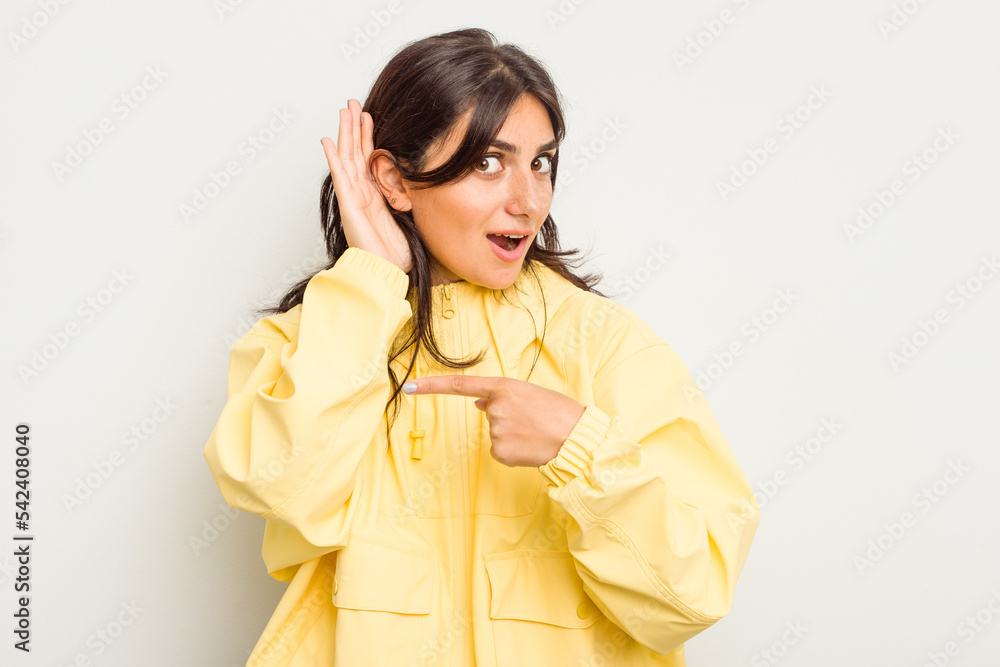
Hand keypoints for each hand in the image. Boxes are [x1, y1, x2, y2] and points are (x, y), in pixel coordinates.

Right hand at [320, 99, 411, 272]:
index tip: (369, 115)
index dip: (368, 136)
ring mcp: (353, 197)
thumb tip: (422, 177)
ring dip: (345, 133)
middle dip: (354, 126)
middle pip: (355, 152)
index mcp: (375, 194)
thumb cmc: (396, 251)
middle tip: (352, 102)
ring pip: (347, 157)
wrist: (386, 270)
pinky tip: (327, 141)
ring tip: (343, 110)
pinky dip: (333, 158)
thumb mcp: (409, 214)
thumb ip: (409, 195)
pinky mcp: (349, 204)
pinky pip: (340, 176)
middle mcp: (362, 192)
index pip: (369, 158)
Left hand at [403, 375, 584, 467]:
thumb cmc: (560, 413)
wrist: (576, 438)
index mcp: (503, 387)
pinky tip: (531, 448)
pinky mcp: (498, 452)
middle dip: (508, 419)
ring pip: (496, 435)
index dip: (431, 386)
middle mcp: (494, 407)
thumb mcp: (531, 395)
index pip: (460, 385)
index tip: (409, 387)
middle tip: (534, 420)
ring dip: (513, 436)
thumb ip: (504, 397)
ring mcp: (494, 431)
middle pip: (490, 416)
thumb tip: (479, 404)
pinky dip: (514, 452)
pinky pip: (500, 452)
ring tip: (537, 433)